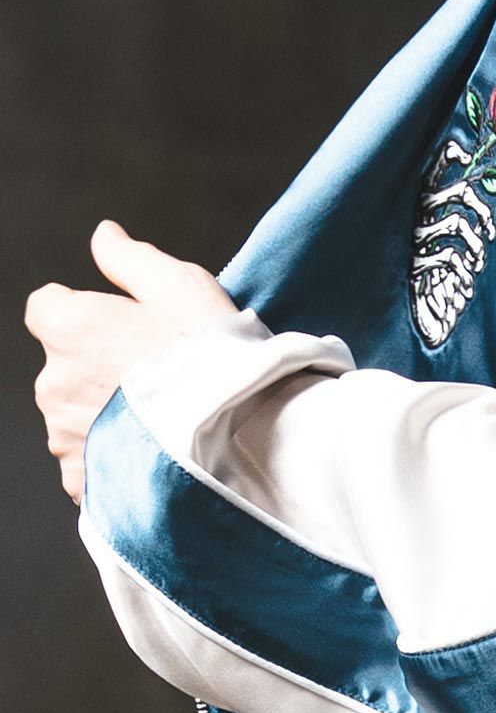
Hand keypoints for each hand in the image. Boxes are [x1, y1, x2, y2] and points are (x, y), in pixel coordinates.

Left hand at [24, 219, 237, 504]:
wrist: (232, 432)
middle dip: (98, 362)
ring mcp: (62, 434)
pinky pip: (86, 458)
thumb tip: (103, 235)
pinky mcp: (80, 477)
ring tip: (159, 409)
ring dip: (103, 408)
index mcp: (70, 327)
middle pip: (63, 361)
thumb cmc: (209, 355)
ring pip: (74, 411)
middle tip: (155, 367)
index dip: (84, 309)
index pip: (46, 306)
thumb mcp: (179, 284)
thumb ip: (128, 258)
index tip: (123, 322)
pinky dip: (111, 451)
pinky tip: (152, 443)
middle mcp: (52, 381)